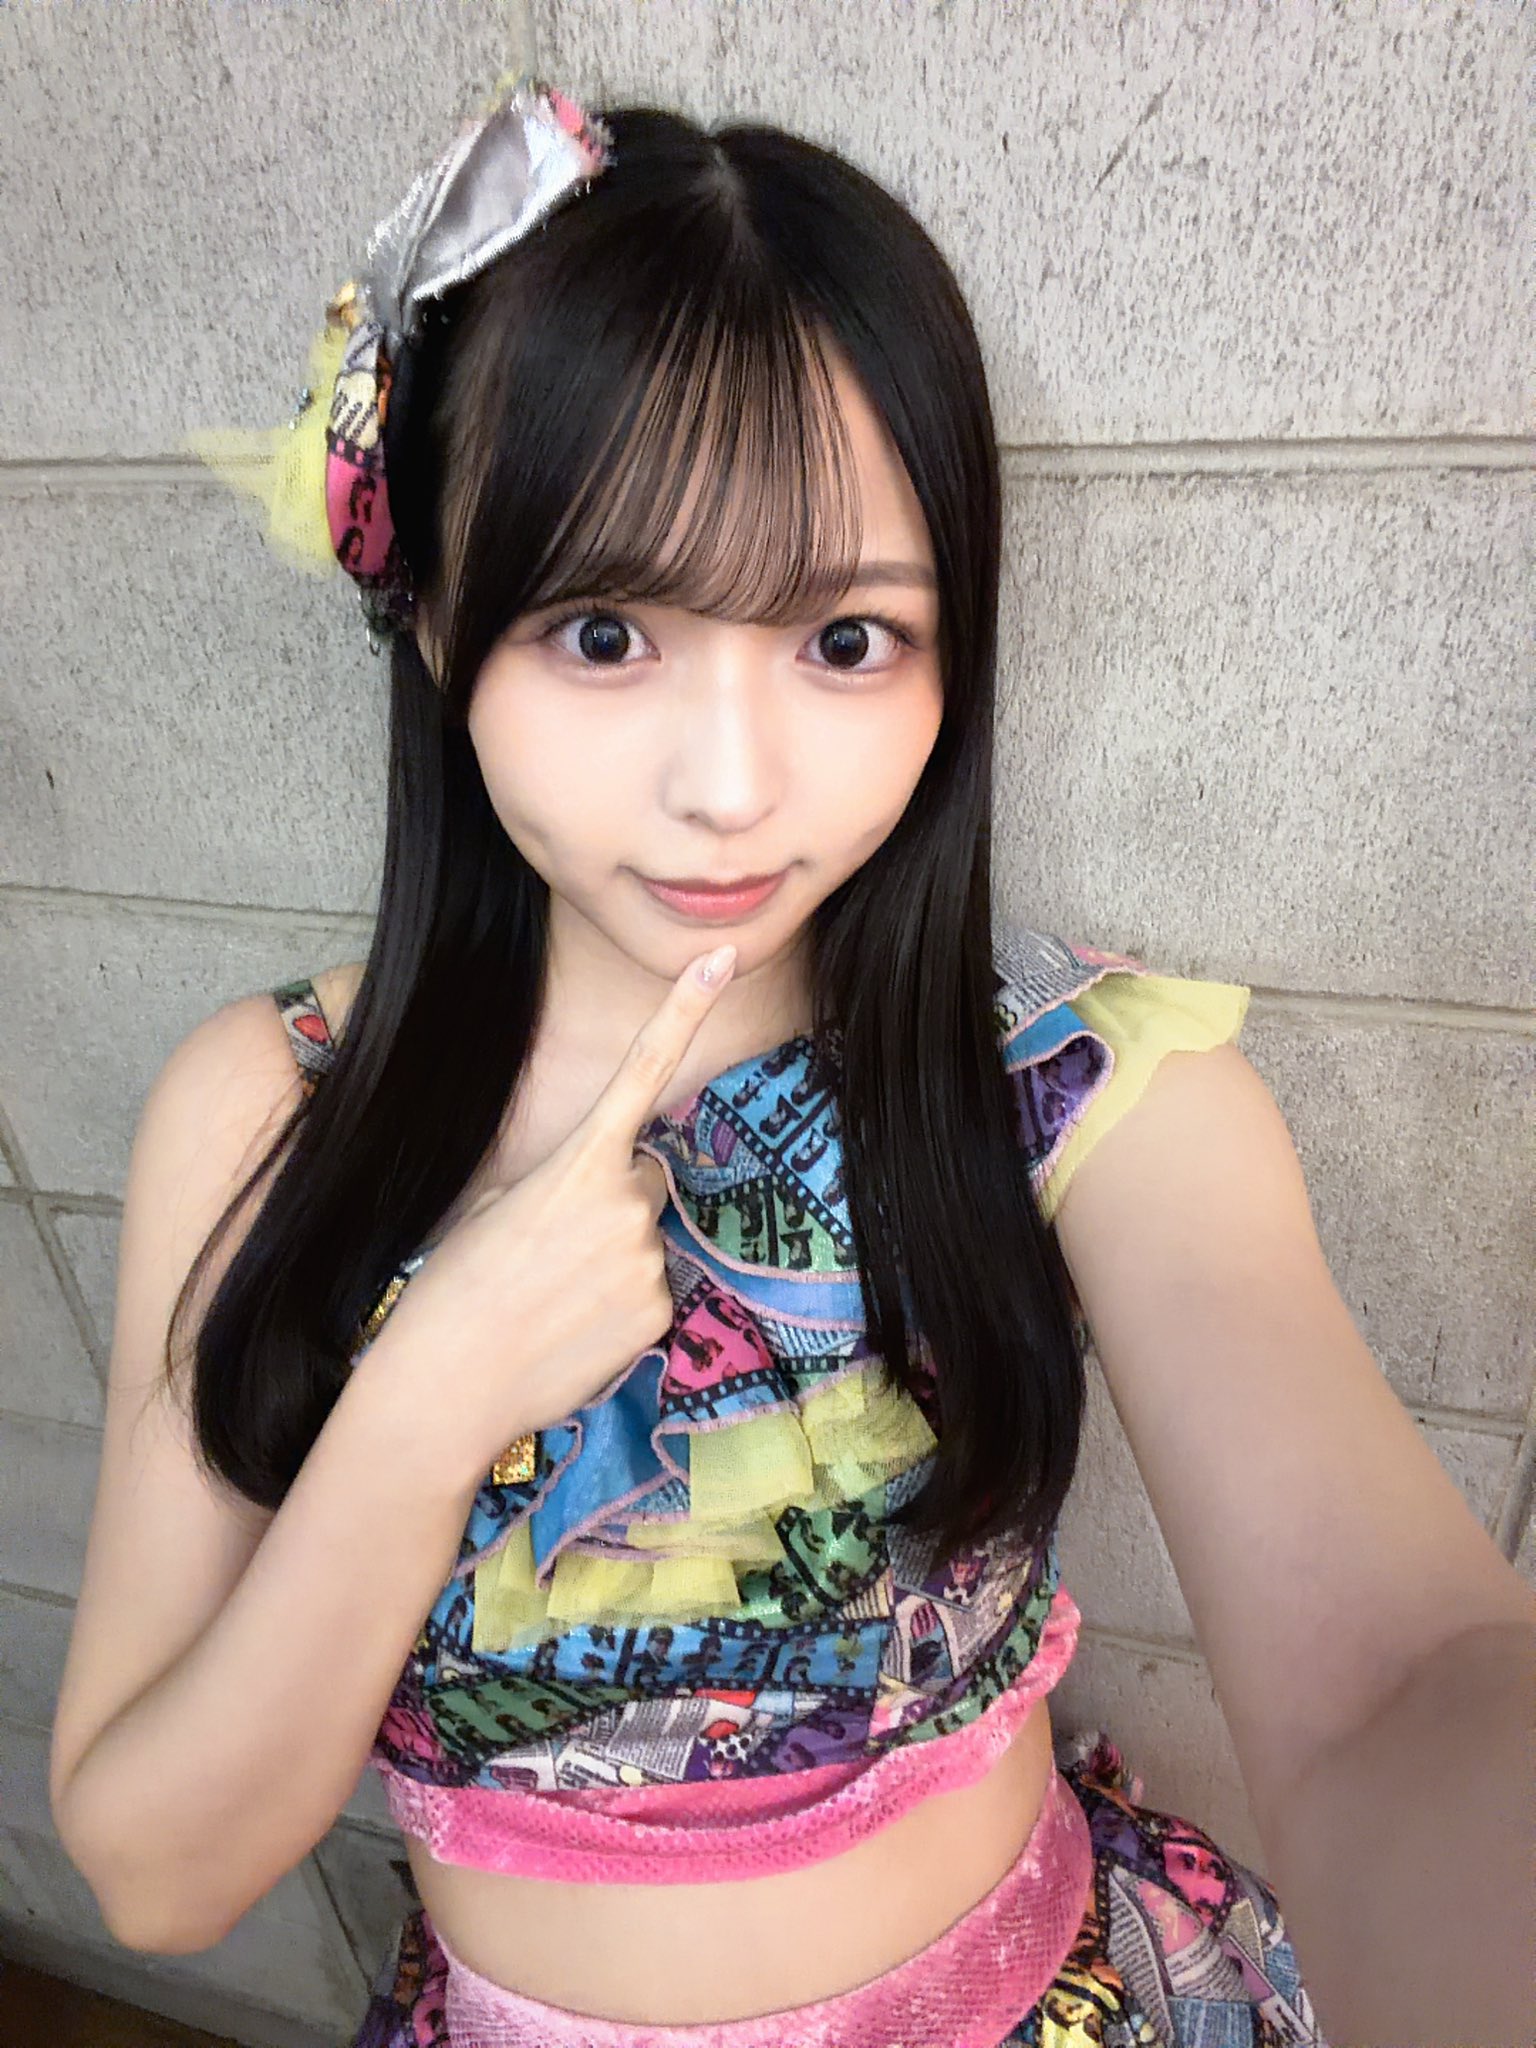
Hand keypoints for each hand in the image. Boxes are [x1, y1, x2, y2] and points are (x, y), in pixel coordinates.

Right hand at [361, 943, 738, 1483]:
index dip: (684, 1009)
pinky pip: (651, 1291)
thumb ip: (557, 1184)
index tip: (722, 959)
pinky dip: (620, 1305)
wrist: (446, 1385)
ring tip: (552, 1298)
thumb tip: (594, 1194)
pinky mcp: (659, 1313)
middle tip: (549, 1250)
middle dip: (610, 1203)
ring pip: (644, 1240)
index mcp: (576, 1163)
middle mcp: (624, 1203)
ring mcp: (647, 1261)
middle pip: (641, 1180)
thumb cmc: (452, 1290)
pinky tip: (571, 1331)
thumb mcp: (492, 1207)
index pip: (640, 1071)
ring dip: (612, 1259)